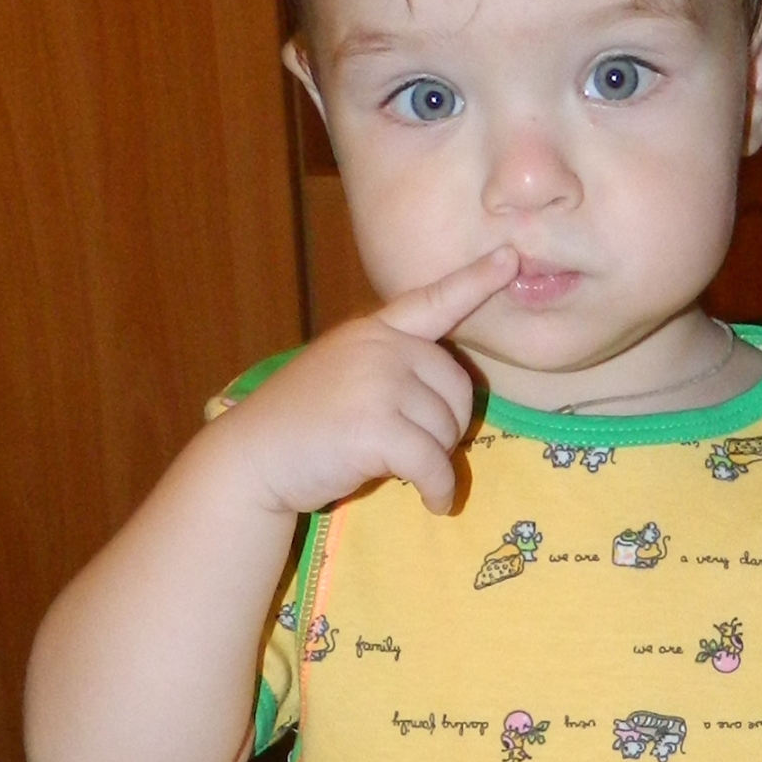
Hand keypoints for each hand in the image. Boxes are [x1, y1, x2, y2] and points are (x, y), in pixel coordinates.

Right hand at [217, 248, 516, 518]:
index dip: (474, 281)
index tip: (509, 258)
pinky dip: (438, 490)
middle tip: (417, 449)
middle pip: (456, 387)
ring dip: (437, 461)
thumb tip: (447, 397)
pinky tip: (432, 502)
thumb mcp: (345, 375)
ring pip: (447, 429)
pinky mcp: (375, 428)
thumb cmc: (302, 425)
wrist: (252, 457)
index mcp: (373, 331)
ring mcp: (377, 384)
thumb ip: (389, 367)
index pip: (432, 300)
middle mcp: (379, 348)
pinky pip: (434, 463)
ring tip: (405, 470)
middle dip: (448, 426)